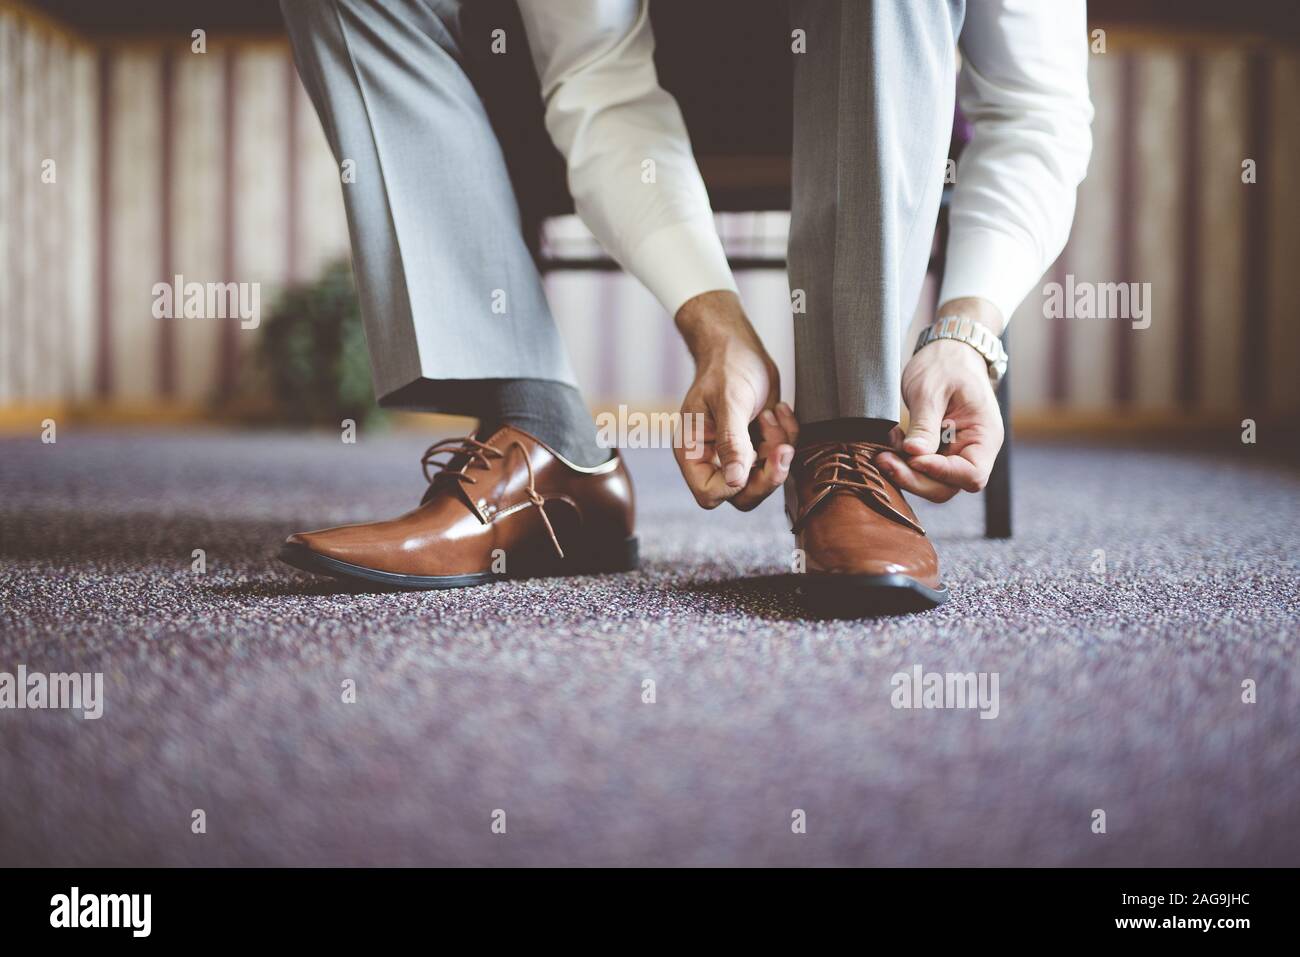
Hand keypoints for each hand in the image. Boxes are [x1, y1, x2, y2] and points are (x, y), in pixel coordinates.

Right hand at [672, 291, 797, 509]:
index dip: (735, 485)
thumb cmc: (726, 366)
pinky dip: (786, 436)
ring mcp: (737, 454)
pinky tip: (779, 410)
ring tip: (772, 414)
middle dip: (767, 472)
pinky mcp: (758, 445)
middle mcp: (712, 458)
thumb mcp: (729, 402)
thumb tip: (734, 482)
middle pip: (741, 495)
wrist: (739, 346)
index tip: (753, 457)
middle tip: (781, 446)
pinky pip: (778, 458)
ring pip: (764, 478)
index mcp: (693, 452)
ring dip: (777, 448)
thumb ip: (731, 443)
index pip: (710, 494)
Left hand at [876, 335, 1003, 503]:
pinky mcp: (938, 452)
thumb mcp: (932, 390)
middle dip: (914, 478)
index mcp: (985, 436)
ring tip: (884, 450)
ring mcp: (956, 453)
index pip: (971, 474)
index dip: (940, 473)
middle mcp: (974, 451)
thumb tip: (914, 454)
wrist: (948, 352)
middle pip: (947, 486)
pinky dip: (903, 462)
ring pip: (931, 482)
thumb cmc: (946, 365)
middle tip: (884, 460)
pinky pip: (921, 469)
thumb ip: (925, 424)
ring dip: (905, 472)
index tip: (911, 457)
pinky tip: (890, 443)